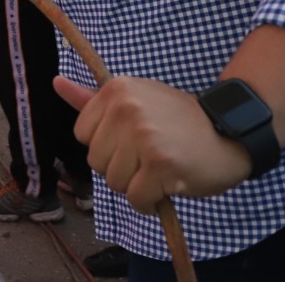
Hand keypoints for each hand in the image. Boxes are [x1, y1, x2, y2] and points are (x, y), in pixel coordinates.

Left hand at [54, 75, 253, 214]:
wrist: (229, 132)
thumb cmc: (177, 120)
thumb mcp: (135, 99)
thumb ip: (92, 99)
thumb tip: (55, 82)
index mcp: (117, 90)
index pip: (83, 135)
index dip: (107, 144)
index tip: (132, 139)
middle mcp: (126, 108)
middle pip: (97, 162)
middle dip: (121, 167)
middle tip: (150, 154)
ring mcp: (143, 136)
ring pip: (114, 182)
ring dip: (136, 185)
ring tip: (159, 168)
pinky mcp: (160, 164)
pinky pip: (136, 199)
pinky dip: (150, 201)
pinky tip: (167, 185)